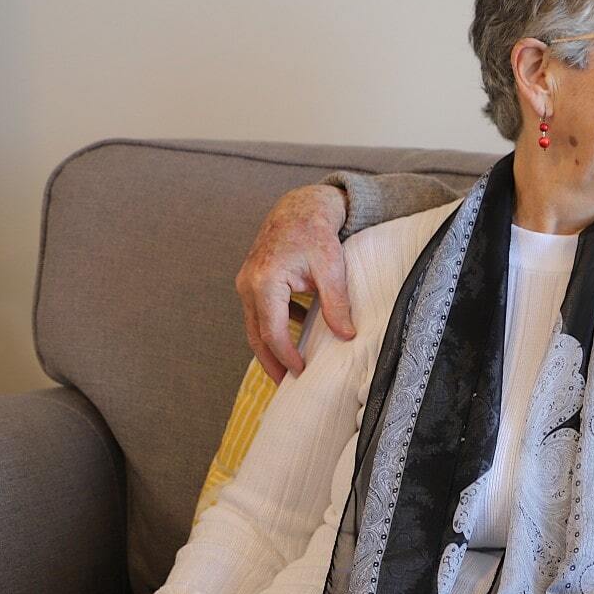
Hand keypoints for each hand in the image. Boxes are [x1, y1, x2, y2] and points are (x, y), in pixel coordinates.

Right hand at [235, 184, 355, 381]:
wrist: (301, 206)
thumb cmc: (317, 233)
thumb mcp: (332, 269)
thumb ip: (337, 303)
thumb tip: (347, 336)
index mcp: (265, 283)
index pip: (272, 333)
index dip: (287, 357)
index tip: (302, 373)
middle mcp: (248, 284)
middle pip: (256, 335)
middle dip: (270, 362)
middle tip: (285, 386)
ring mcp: (247, 282)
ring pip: (255, 325)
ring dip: (271, 347)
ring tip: (289, 368)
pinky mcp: (253, 280)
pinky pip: (261, 312)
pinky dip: (275, 327)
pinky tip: (297, 335)